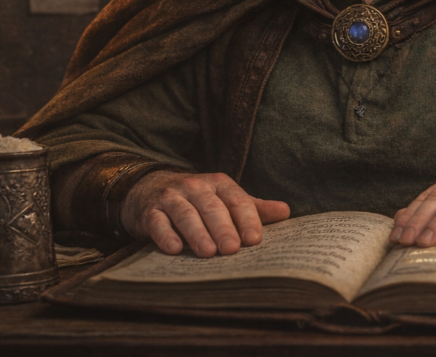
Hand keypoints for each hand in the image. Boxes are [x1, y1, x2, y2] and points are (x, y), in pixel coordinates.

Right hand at [120, 171, 289, 256]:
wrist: (150, 190)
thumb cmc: (197, 200)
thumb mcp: (225, 200)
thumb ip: (253, 208)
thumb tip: (286, 211)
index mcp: (218, 184)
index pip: (236, 200)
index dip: (247, 219)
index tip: (255, 240)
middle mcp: (195, 187)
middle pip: (212, 207)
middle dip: (223, 228)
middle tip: (232, 249)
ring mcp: (171, 198)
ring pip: (185, 214)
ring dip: (197, 233)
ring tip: (208, 253)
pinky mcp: (150, 212)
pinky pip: (158, 223)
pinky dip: (166, 235)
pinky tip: (175, 250)